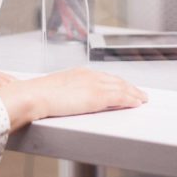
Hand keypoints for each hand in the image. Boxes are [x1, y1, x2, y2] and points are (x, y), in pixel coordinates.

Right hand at [0, 67, 146, 131]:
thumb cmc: (37, 96)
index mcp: (79, 73)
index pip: (103, 77)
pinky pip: (120, 97)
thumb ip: (64, 93)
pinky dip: (130, 99)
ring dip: (133, 93)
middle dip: (129, 87)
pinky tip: (137, 103)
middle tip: (139, 93)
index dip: (116, 82)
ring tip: (142, 98)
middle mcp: (89, 75)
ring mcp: (94, 84)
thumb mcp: (54, 91)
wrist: (34, 96)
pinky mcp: (97, 96)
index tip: (123, 86)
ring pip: (122, 87)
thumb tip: (64, 100)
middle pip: (116, 80)